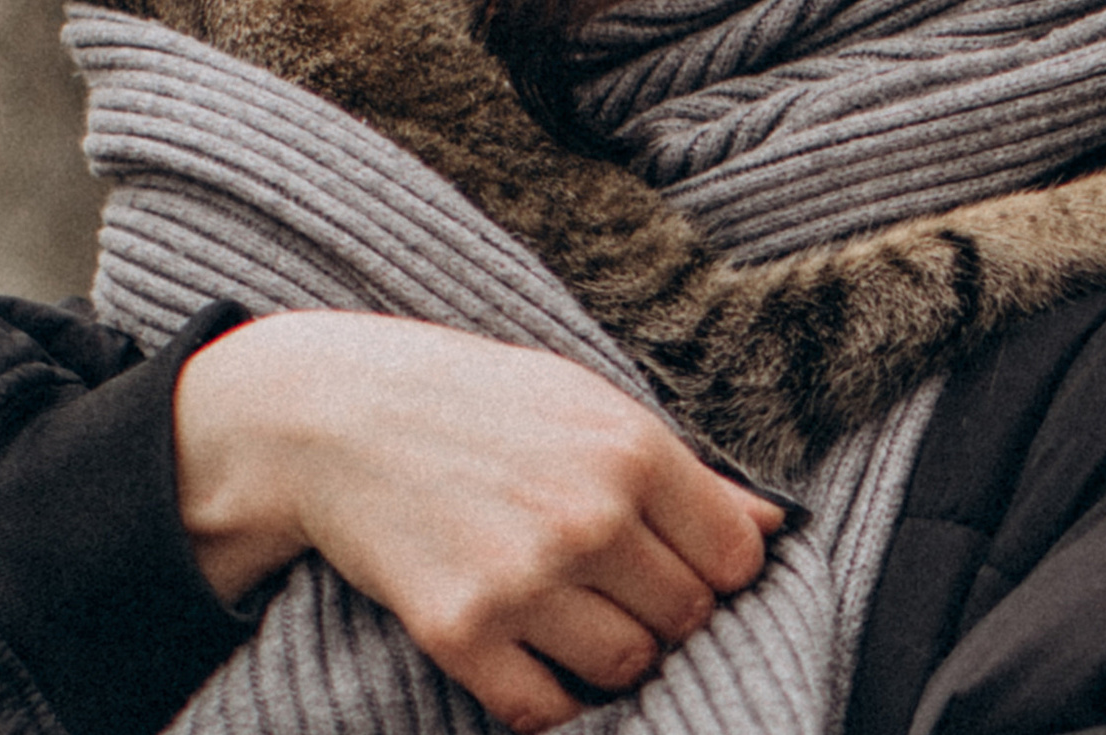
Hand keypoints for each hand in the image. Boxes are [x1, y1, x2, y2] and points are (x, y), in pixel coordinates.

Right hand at [173, 311, 784, 732]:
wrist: (332, 413)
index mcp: (630, 450)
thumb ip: (679, 468)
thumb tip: (773, 525)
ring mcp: (524, 580)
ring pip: (628, 667)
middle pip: (686, 617)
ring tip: (566, 606)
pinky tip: (526, 646)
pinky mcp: (462, 632)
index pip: (737, 557)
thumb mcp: (583, 402)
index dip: (713, 565)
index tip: (674, 555)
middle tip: (608, 578)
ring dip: (609, 651)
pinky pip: (547, 708)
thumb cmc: (470, 401)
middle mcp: (587, 516)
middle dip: (659, 607)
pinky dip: (548, 693)